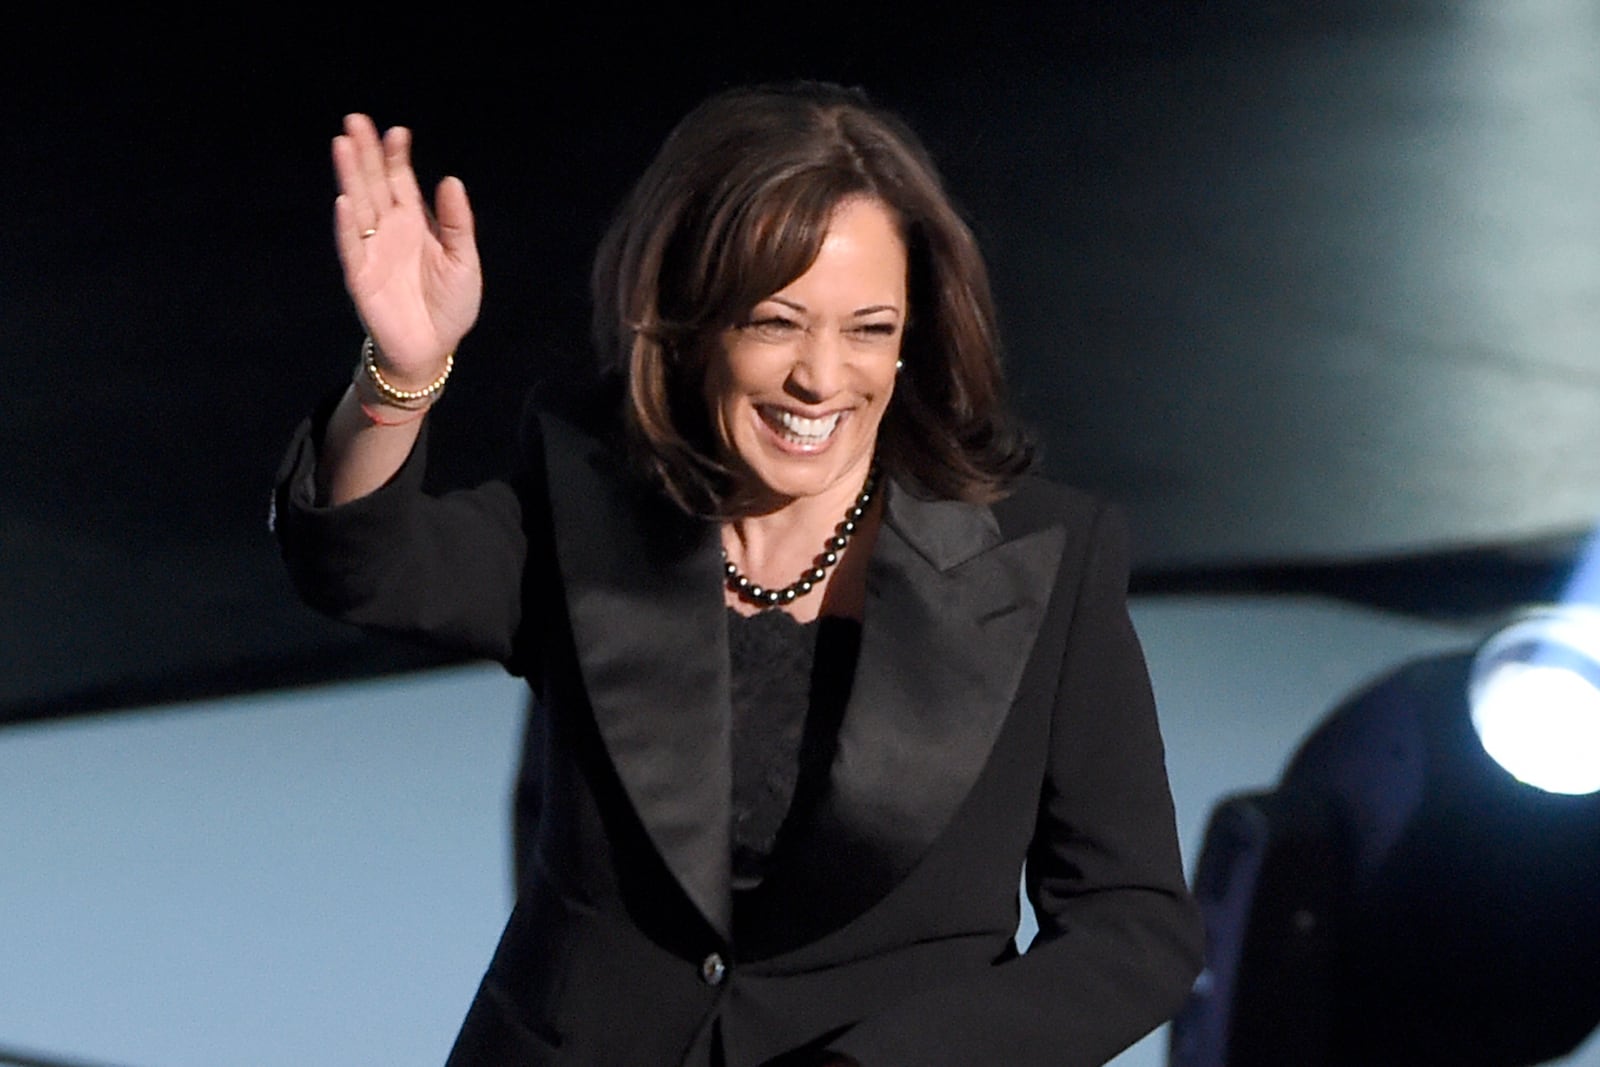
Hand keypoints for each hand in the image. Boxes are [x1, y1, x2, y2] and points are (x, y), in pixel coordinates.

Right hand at [331, 113, 481, 387]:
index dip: (396, 156)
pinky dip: (347, 225)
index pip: (401, 181)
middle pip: (373, 184)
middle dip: (366, 153)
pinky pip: (351, 247)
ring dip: (350, 177)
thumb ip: (458, 223)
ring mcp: (372, 250)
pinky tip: (344, 200)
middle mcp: (389, 230)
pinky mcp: (361, 277)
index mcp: (415, 223)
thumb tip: (451, 180)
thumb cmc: (450, 305)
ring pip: (358, 206)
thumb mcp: (464, 261)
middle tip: (356, 120)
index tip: (397, 131)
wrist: (433, 349)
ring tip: (342, 144)